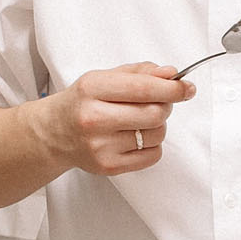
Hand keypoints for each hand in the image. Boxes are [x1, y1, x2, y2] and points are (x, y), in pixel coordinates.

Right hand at [33, 64, 194, 177]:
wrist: (53, 133)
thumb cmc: (82, 102)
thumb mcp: (104, 78)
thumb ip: (139, 73)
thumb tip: (171, 74)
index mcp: (93, 89)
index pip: (145, 88)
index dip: (173, 88)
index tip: (186, 87)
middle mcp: (94, 118)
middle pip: (155, 113)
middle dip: (166, 106)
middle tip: (161, 102)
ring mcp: (100, 145)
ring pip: (156, 135)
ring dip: (158, 125)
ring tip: (140, 121)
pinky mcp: (107, 166)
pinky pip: (152, 156)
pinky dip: (152, 145)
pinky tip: (135, 138)